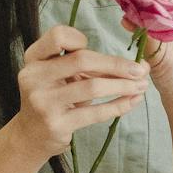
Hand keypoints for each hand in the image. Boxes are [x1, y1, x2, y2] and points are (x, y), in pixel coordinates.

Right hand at [14, 22, 149, 156]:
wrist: (31, 136)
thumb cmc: (53, 99)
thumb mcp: (60, 76)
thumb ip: (88, 66)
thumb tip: (137, 65)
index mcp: (34, 58)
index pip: (57, 36)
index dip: (79, 39)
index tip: (96, 50)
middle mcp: (34, 77)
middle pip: (81, 60)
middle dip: (116, 64)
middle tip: (140, 70)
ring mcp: (43, 101)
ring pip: (93, 87)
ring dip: (123, 86)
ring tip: (142, 86)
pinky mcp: (56, 124)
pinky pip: (95, 113)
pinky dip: (118, 106)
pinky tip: (132, 101)